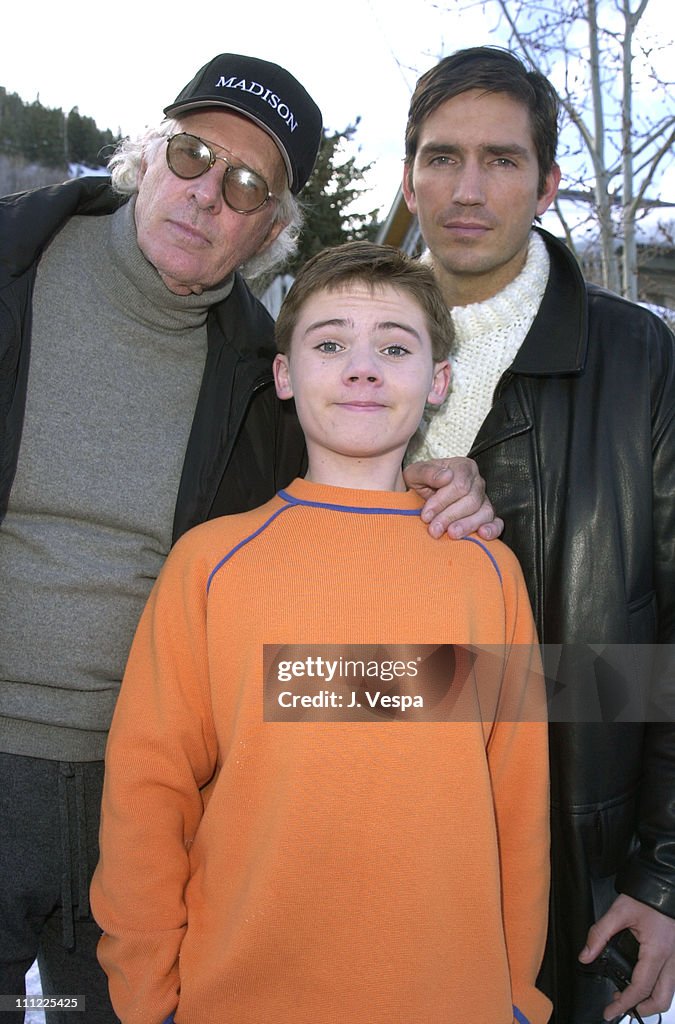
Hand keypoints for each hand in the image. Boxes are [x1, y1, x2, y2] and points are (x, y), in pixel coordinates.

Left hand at [403, 457, 503, 539]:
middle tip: (434, 530)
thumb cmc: (420, 483)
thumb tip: (446, 477)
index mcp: (463, 467)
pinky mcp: (488, 516)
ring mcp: (485, 499)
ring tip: (452, 534)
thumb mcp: (415, 473)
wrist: (421, 494)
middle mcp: (477, 482)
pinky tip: (483, 535)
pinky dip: (492, 529)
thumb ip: (427, 472)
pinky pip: (497, 522)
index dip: (442, 502)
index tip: (425, 515)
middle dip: (450, 517)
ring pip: (485, 512)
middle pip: (472, 500)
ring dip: (468, 525)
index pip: (459, 485)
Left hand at [578, 893, 674, 1019]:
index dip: (624, 1004)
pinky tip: (643, 981)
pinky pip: (671, 980)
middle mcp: (672, 959)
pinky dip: (658, 988)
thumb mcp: (618, 912)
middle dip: (642, 1009)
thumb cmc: (646, 896)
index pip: (640, 988)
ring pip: (669, 992)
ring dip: (651, 1000)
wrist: (665, 883)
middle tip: (621, 1006)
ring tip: (630, 996)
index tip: (610, 1012)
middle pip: (662, 1000)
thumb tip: (585, 956)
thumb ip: (599, 934)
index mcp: (657, 950)